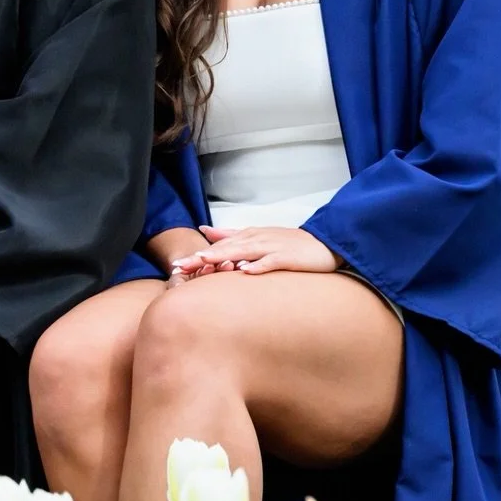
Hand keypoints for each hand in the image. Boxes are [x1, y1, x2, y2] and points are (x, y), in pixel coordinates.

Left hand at [170, 224, 341, 278]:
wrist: (323, 244)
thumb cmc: (288, 243)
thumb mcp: (256, 235)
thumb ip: (230, 234)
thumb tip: (204, 229)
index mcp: (248, 237)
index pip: (218, 247)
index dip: (196, 256)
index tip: (176, 266)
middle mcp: (256, 240)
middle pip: (225, 249)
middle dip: (201, 258)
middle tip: (179, 268)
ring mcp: (271, 248)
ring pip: (243, 252)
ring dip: (223, 258)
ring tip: (203, 264)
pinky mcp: (287, 257)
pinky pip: (270, 262)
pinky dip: (258, 266)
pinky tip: (245, 271)